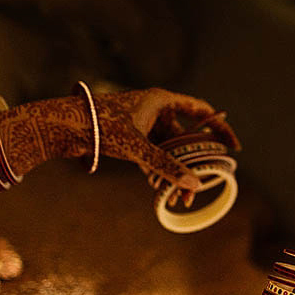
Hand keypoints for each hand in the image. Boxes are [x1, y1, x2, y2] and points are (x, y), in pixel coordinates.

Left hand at [95, 87, 239, 191]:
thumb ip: (166, 167)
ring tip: (180, 195)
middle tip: (204, 180)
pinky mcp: (130, 137)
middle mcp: (154, 110)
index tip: (233, 147)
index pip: (202, 111)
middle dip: (193, 162)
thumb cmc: (99, 127)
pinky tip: (161, 190)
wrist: (62, 128)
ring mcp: (142, 124)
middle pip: (185, 136)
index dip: (220, 128)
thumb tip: (193, 185)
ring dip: (175, 171)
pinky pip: (153, 154)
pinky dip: (159, 170)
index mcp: (161, 100)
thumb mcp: (137, 149)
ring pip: (168, 149)